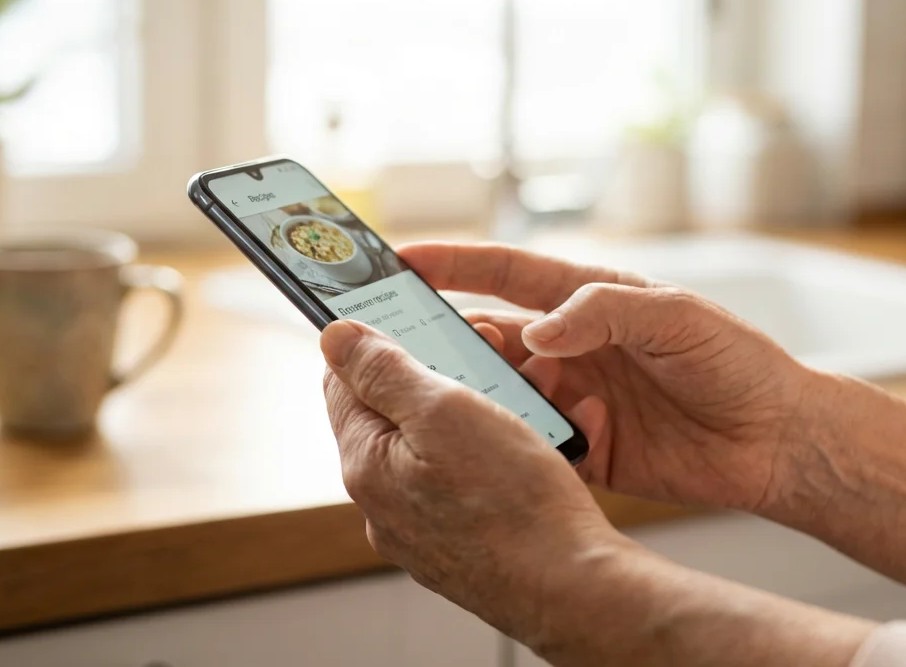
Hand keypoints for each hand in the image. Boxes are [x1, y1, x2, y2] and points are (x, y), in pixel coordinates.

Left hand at [319, 319, 630, 642]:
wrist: (572, 587)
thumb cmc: (513, 502)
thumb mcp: (445, 409)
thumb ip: (384, 370)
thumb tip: (334, 337)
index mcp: (367, 463)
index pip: (343, 382)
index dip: (379, 341)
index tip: (419, 318)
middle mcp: (384, 502)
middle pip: (398, 413)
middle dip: (445, 374)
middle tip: (494, 354)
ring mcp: (423, 529)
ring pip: (442, 446)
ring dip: (481, 411)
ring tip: (531, 398)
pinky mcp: (462, 545)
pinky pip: (471, 482)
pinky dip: (500, 454)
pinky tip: (538, 446)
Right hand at [400, 243, 836, 514]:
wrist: (778, 441)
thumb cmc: (739, 363)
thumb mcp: (677, 318)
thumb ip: (604, 312)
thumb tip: (535, 332)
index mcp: (591, 300)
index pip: (506, 273)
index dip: (452, 263)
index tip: (399, 260)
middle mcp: (574, 346)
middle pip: (490, 337)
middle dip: (446, 340)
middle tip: (405, 347)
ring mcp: (575, 399)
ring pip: (502, 395)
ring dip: (481, 397)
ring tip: (459, 403)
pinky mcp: (586, 449)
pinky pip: (534, 447)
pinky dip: (516, 447)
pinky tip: (506, 450)